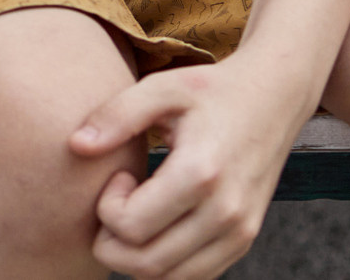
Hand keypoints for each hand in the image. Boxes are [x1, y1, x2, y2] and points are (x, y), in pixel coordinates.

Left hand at [70, 59, 316, 279]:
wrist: (273, 98)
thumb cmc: (210, 90)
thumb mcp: (161, 88)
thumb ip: (116, 115)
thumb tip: (76, 146)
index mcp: (201, 174)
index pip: (131, 226)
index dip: (106, 207)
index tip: (119, 175)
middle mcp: (226, 212)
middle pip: (146, 263)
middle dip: (111, 242)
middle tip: (116, 201)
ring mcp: (240, 232)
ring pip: (169, 278)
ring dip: (136, 256)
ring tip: (137, 211)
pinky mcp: (244, 240)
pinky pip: (194, 275)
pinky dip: (164, 261)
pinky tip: (158, 222)